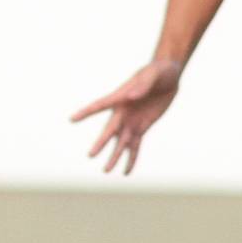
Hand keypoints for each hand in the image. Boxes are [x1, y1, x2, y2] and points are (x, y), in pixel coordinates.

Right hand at [70, 60, 183, 175]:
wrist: (169, 75)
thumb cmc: (159, 71)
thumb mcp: (153, 75)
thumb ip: (143, 86)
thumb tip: (132, 96)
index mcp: (121, 97)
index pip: (100, 105)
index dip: (86, 112)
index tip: (72, 119)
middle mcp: (123, 111)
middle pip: (110, 130)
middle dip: (101, 142)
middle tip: (91, 155)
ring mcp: (132, 121)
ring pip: (121, 143)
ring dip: (114, 156)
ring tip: (106, 171)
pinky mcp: (142, 127)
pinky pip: (135, 146)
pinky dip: (131, 158)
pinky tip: (126, 171)